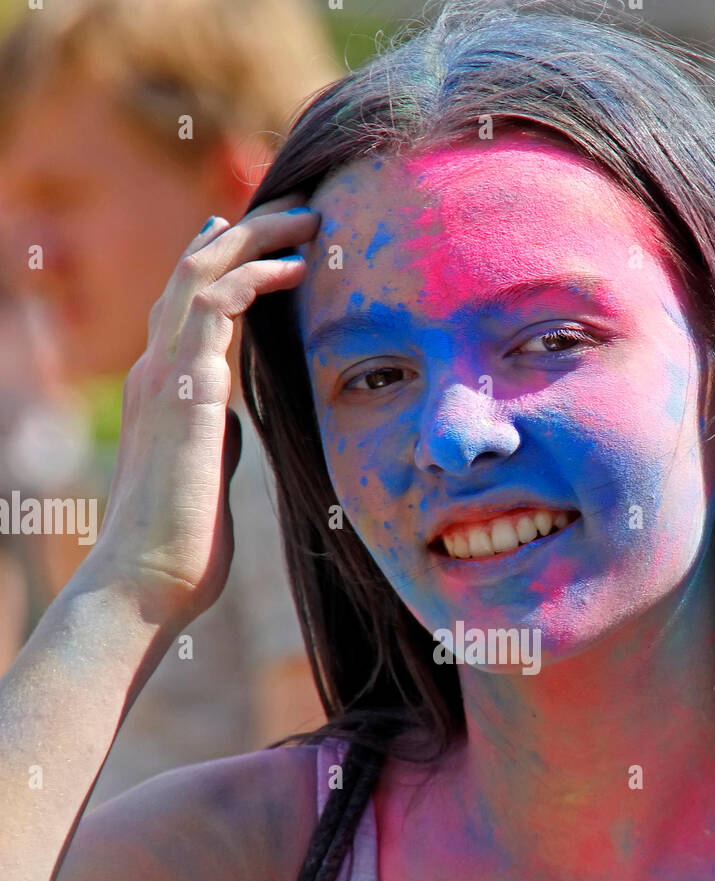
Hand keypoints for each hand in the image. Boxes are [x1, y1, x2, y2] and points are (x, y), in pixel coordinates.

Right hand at [92, 197, 319, 624]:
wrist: (148, 579)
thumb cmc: (182, 544)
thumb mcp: (205, 474)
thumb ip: (214, 435)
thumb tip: (231, 420)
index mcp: (161, 391)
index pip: (185, 306)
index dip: (223, 265)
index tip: (267, 242)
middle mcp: (155, 370)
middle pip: (192, 272)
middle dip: (245, 232)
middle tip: (296, 210)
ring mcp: (164, 374)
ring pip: (202, 271)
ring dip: (257, 237)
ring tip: (308, 219)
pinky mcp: (186, 387)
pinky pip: (218, 303)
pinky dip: (258, 274)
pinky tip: (299, 268)